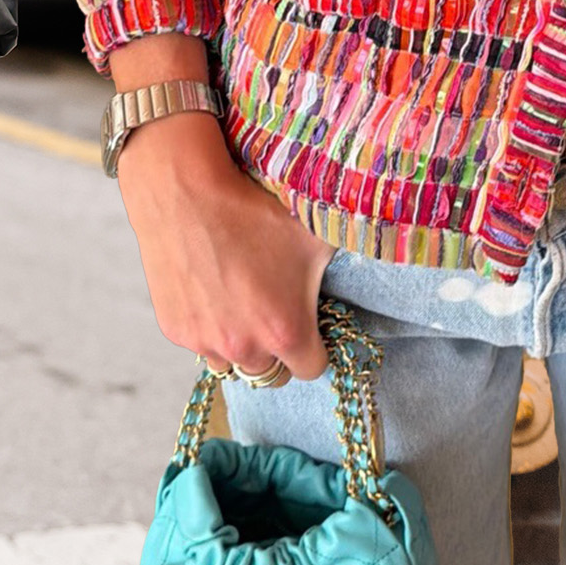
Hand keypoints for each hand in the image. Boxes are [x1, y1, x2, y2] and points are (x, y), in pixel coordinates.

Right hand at [107, 37, 329, 381]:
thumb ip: (349, 256)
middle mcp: (244, 347)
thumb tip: (390, 248)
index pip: (312, 370)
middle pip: (271, 373)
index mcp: (286, 331)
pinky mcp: (175, 328)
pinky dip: (209, 327)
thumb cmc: (253, 208)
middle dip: (276, 351)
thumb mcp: (314, 233)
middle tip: (275, 313)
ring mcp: (205, 341)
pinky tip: (213, 292)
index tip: (312, 327)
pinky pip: (200, 342)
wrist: (184, 190)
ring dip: (240, 345)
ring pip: (232, 363)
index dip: (316, 349)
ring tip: (242, 306)